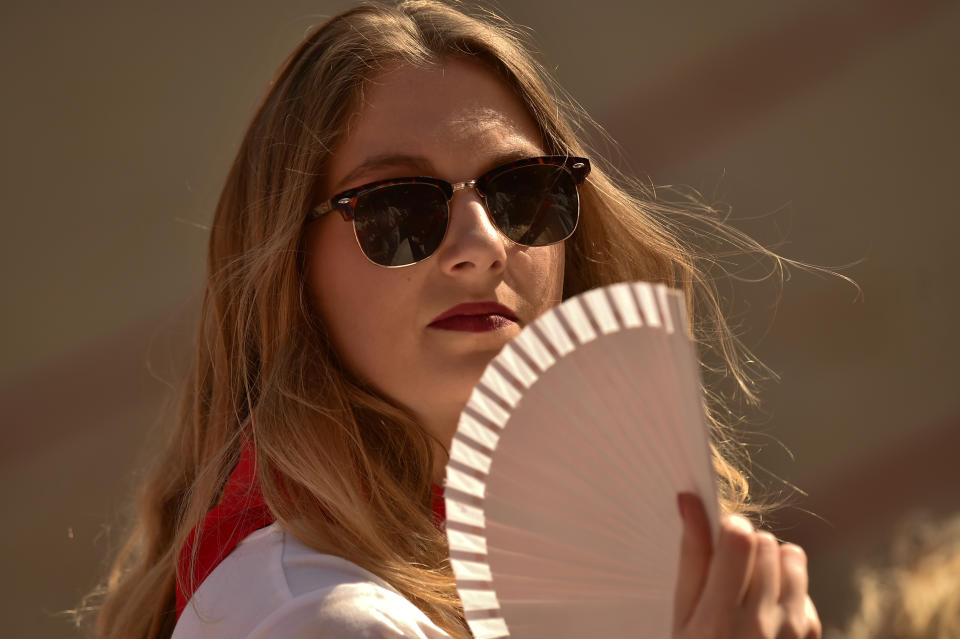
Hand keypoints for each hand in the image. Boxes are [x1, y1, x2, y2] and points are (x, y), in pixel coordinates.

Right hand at [672, 493, 820, 638]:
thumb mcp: (682, 616)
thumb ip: (692, 558)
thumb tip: (689, 501)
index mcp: (718, 619)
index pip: (740, 538)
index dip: (727, 528)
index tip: (716, 539)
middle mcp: (762, 625)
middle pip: (766, 543)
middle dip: (747, 547)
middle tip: (728, 571)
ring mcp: (793, 633)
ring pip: (792, 558)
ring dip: (771, 562)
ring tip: (749, 587)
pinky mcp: (812, 636)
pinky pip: (804, 587)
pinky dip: (788, 589)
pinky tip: (766, 610)